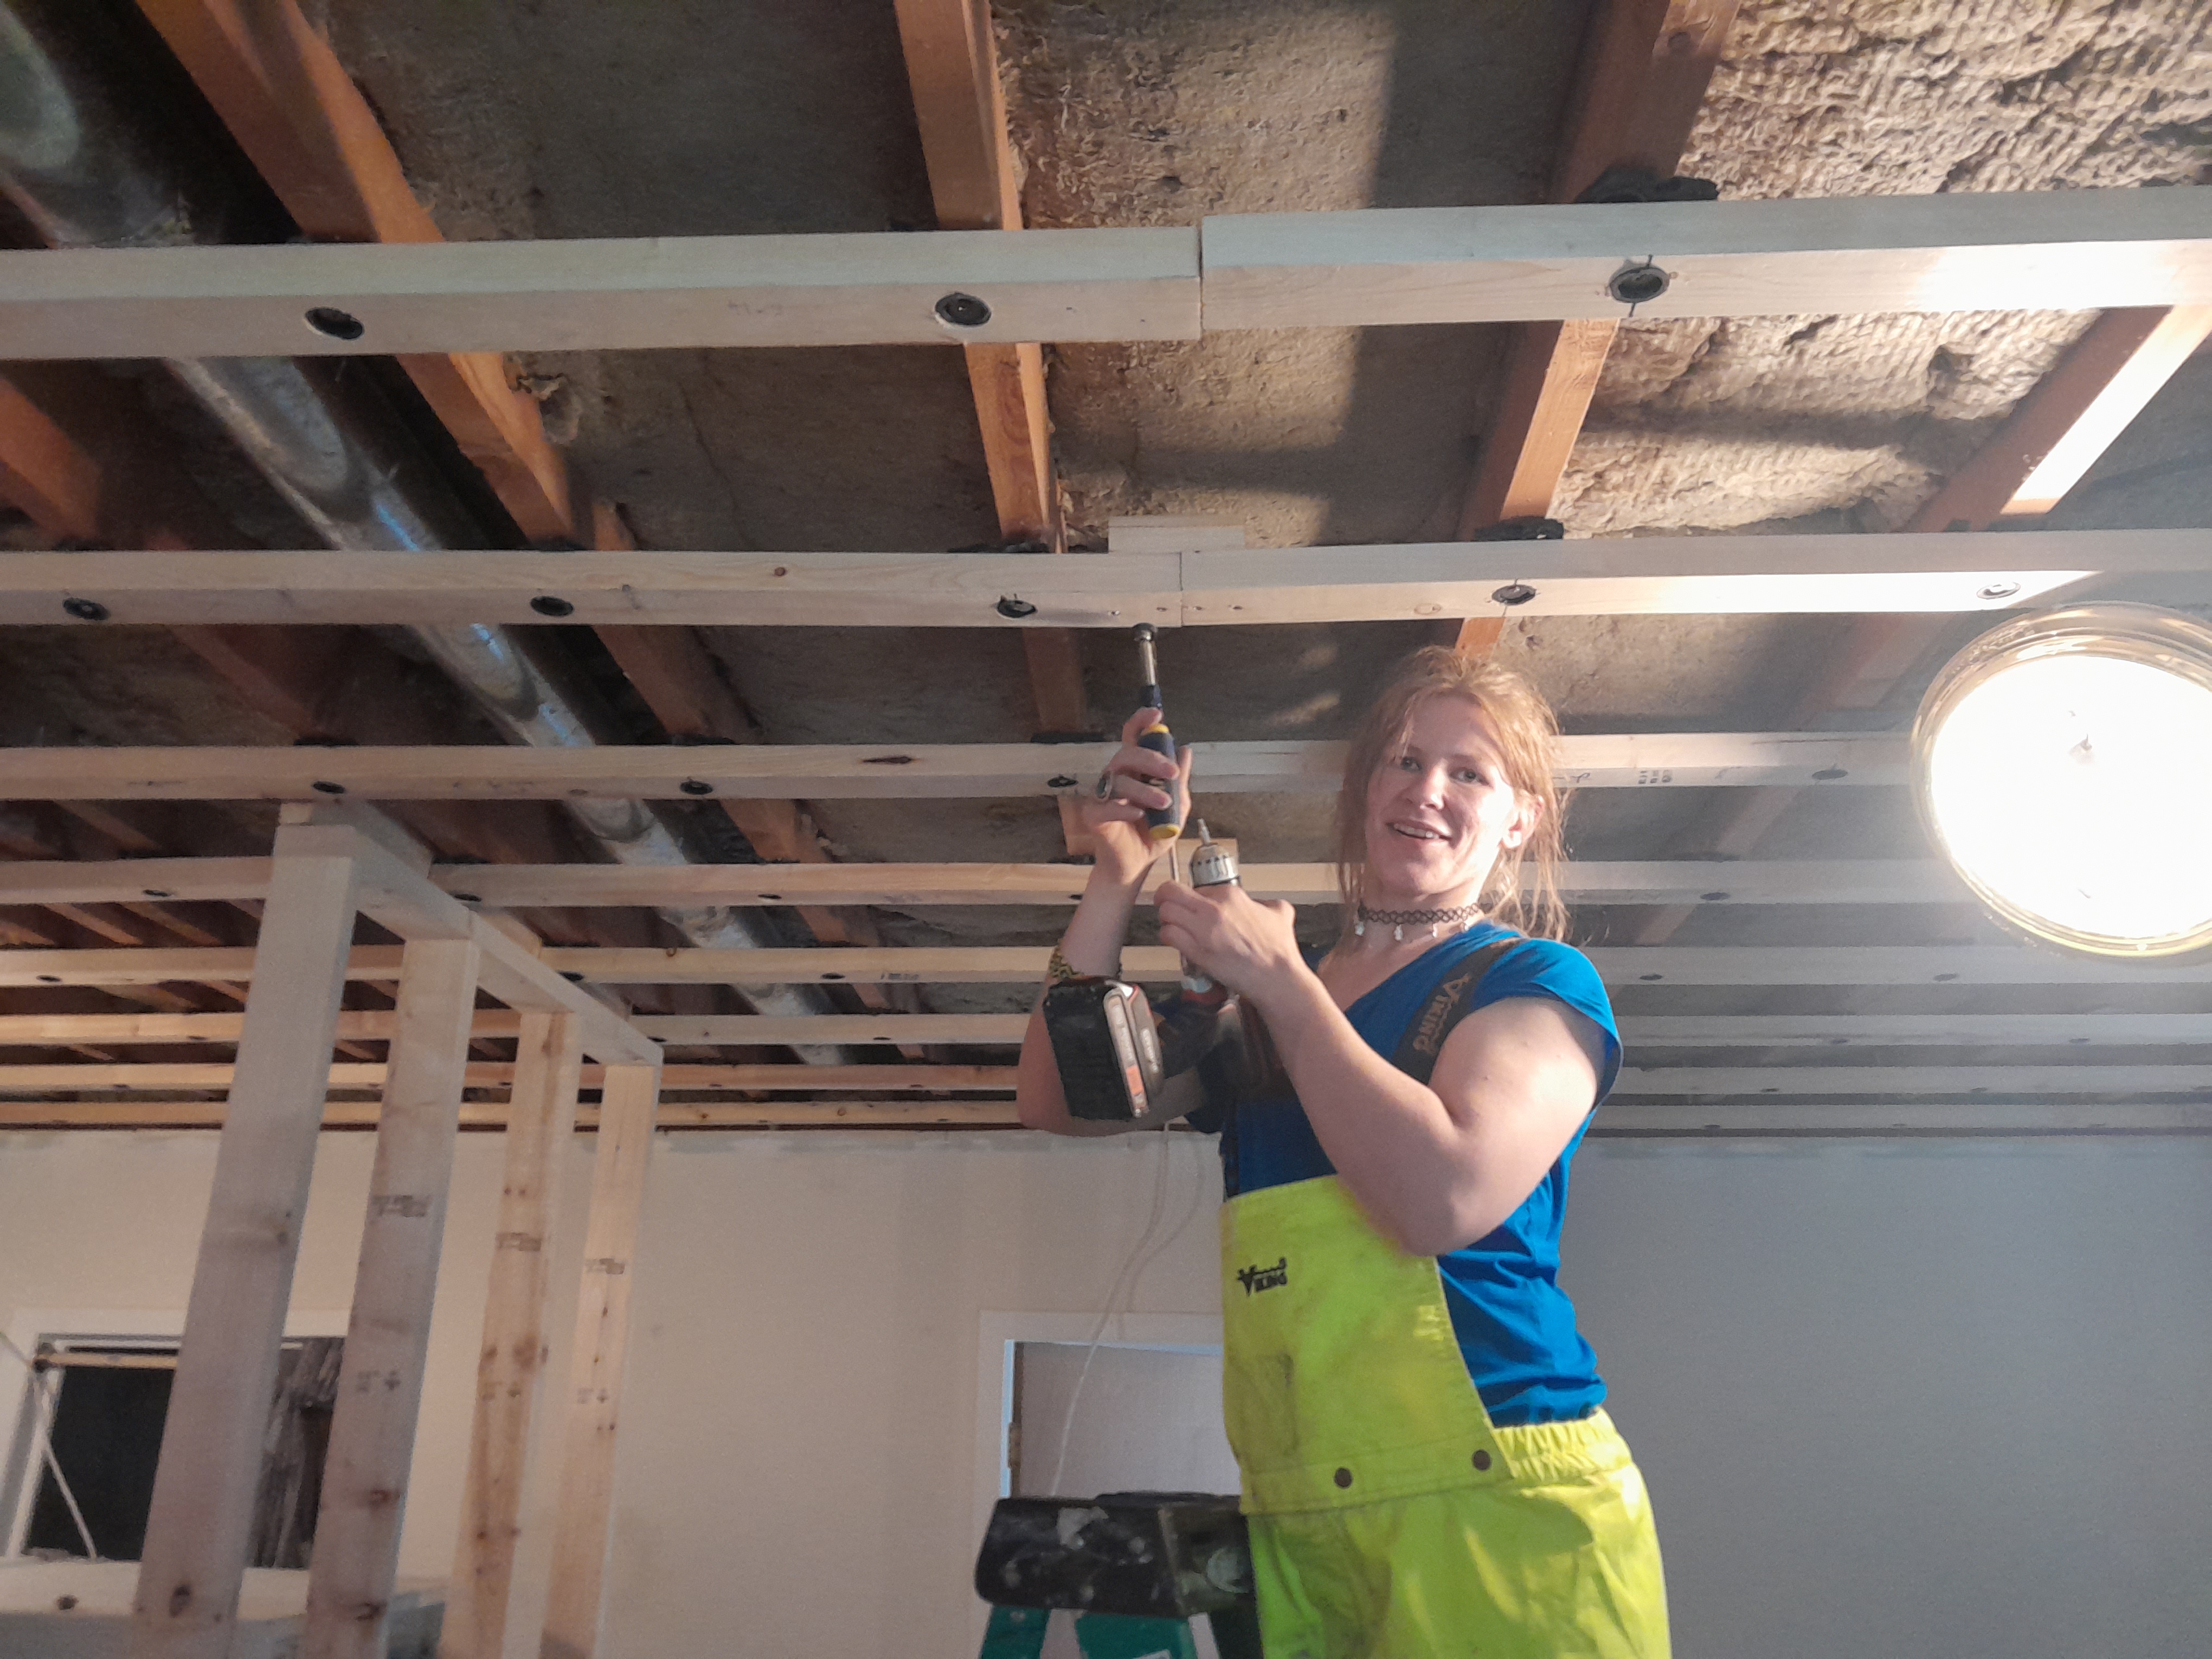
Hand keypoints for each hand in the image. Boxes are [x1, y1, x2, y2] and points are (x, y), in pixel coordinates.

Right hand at [1081, 705, 1192, 882]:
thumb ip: (1180, 781)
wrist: (1137, 865)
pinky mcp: (1094, 815)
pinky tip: (1138, 815)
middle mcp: (1116, 777)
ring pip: (1119, 780)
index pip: (1133, 738)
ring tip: (1163, 804)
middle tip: (1171, 773)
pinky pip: (1106, 806)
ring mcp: (1103, 795)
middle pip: (1126, 754)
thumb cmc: (1153, 834)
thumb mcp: (1176, 806)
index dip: (1141, 722)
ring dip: (1145, 790)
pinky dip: (1124, 809)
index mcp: (1135, 771)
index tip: (1157, 715)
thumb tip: (1185, 750)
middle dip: (1151, 759)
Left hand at [1154, 878, 1305, 1005]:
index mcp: (1231, 895)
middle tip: (1165, 904)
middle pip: (1171, 892)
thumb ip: (1267, 903)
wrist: (1276, 976)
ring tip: (1172, 925)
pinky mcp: (1196, 950)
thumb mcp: (1281, 913)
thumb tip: (1262, 906)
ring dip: (1166, 919)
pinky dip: (1167, 936)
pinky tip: (1175, 940)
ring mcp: (1203, 929)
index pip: (1197, 888)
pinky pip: (1168, 935)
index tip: (1195, 906)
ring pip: (1166, 912)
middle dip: (1164, 897)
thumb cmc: (1278, 948)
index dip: (1193, 897)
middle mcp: (1213, 908)